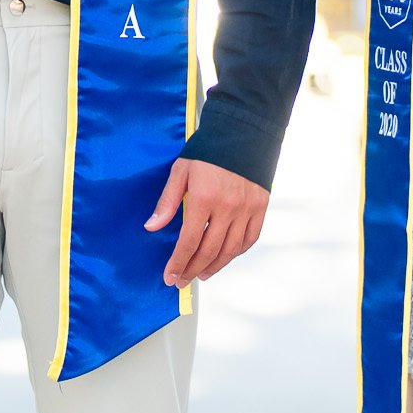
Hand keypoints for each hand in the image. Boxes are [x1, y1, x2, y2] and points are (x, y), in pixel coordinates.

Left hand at [144, 155, 269, 286]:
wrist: (242, 132)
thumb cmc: (208, 150)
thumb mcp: (180, 171)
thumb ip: (167, 202)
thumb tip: (152, 227)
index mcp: (205, 198)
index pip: (189, 241)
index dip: (178, 263)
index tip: (170, 276)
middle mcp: (228, 207)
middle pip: (209, 251)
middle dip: (193, 270)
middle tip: (182, 281)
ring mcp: (246, 208)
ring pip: (230, 250)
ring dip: (214, 266)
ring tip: (202, 274)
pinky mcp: (260, 206)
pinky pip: (249, 238)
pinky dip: (237, 252)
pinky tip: (225, 257)